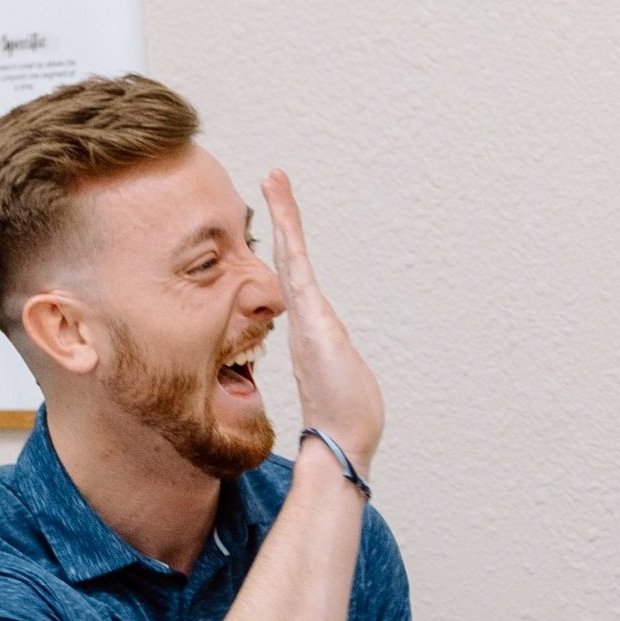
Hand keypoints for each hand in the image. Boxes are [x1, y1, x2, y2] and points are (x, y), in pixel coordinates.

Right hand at [261, 169, 384, 473]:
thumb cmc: (346, 420)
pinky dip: (291, 240)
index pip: (298, 279)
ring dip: (285, 216)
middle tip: (274, 178)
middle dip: (282, 217)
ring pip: (292, 257)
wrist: (341, 443)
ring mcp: (306, 318)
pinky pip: (299, 272)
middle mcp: (304, 319)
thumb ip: (336, 367)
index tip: (283, 218)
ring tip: (276, 179)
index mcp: (311, 330)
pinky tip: (284, 214)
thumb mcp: (343, 384)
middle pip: (289, 258)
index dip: (289, 247)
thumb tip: (334, 369)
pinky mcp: (311, 321)